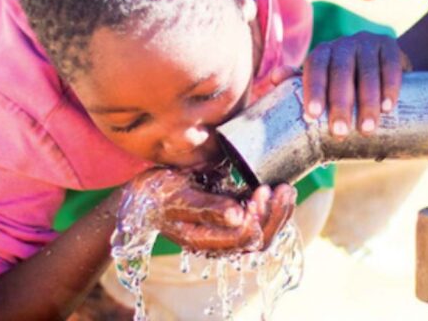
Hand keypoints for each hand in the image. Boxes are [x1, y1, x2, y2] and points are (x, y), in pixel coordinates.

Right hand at [124, 168, 295, 252]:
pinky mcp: (230, 215)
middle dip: (276, 215)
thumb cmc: (155, 195)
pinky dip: (271, 205)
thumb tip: (238, 216)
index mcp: (204, 240)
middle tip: (284, 188)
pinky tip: (277, 187)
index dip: (258, 216)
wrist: (141, 194)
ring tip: (286, 188)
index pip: (243, 238)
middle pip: (258, 239)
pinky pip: (257, 218)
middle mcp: (218, 240)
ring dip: (278, 211)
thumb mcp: (178, 197)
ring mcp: (225, 229)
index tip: (261, 189)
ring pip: (262, 231)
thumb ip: (207, 208)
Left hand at [302, 32, 409, 138]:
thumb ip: (300, 82)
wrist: (383, 62)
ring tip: (366, 128)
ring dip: (367, 101)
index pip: (314, 67)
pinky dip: (390, 87)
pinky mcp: (390, 45)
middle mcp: (343, 44)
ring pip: (367, 71)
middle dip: (340, 103)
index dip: (313, 89)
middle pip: (340, 71)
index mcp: (322, 53)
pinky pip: (390, 65)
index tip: (313, 116)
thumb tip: (274, 79)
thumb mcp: (324, 80)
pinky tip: (388, 107)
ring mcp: (367, 43)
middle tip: (340, 132)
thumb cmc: (346, 80)